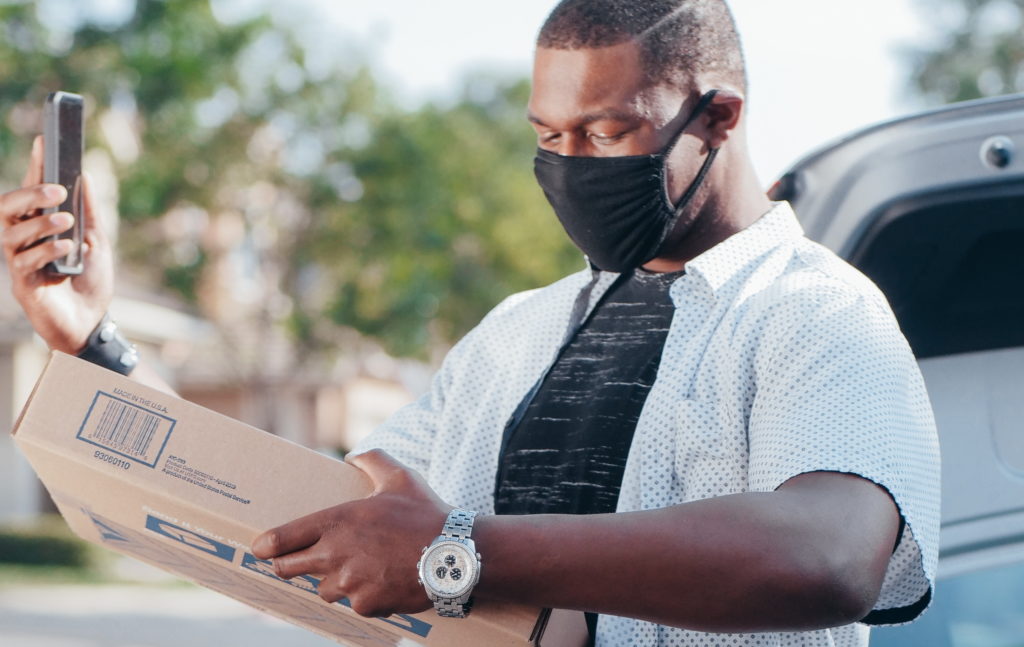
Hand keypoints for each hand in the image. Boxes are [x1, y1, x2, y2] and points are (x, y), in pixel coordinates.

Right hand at [1, 136, 113, 352]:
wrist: (92, 322)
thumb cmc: (90, 282)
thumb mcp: (97, 241)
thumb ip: (89, 212)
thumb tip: (85, 175)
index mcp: (40, 227)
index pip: (31, 191)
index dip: (35, 166)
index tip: (43, 141)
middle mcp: (24, 241)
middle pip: (8, 208)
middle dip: (28, 194)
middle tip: (56, 190)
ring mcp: (20, 262)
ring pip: (12, 233)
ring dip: (41, 223)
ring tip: (66, 220)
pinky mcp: (23, 285)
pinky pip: (24, 262)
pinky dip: (46, 250)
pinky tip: (66, 248)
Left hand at [251, 449, 449, 617]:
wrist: (454, 553)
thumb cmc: (425, 513)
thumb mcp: (398, 476)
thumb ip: (371, 460)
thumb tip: (354, 455)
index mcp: (337, 521)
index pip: (282, 538)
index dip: (265, 545)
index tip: (261, 548)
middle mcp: (336, 554)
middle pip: (288, 569)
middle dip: (288, 566)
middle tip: (295, 563)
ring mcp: (350, 583)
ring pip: (324, 589)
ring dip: (334, 582)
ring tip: (358, 570)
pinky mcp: (366, 605)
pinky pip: (355, 605)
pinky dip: (365, 597)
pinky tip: (384, 583)